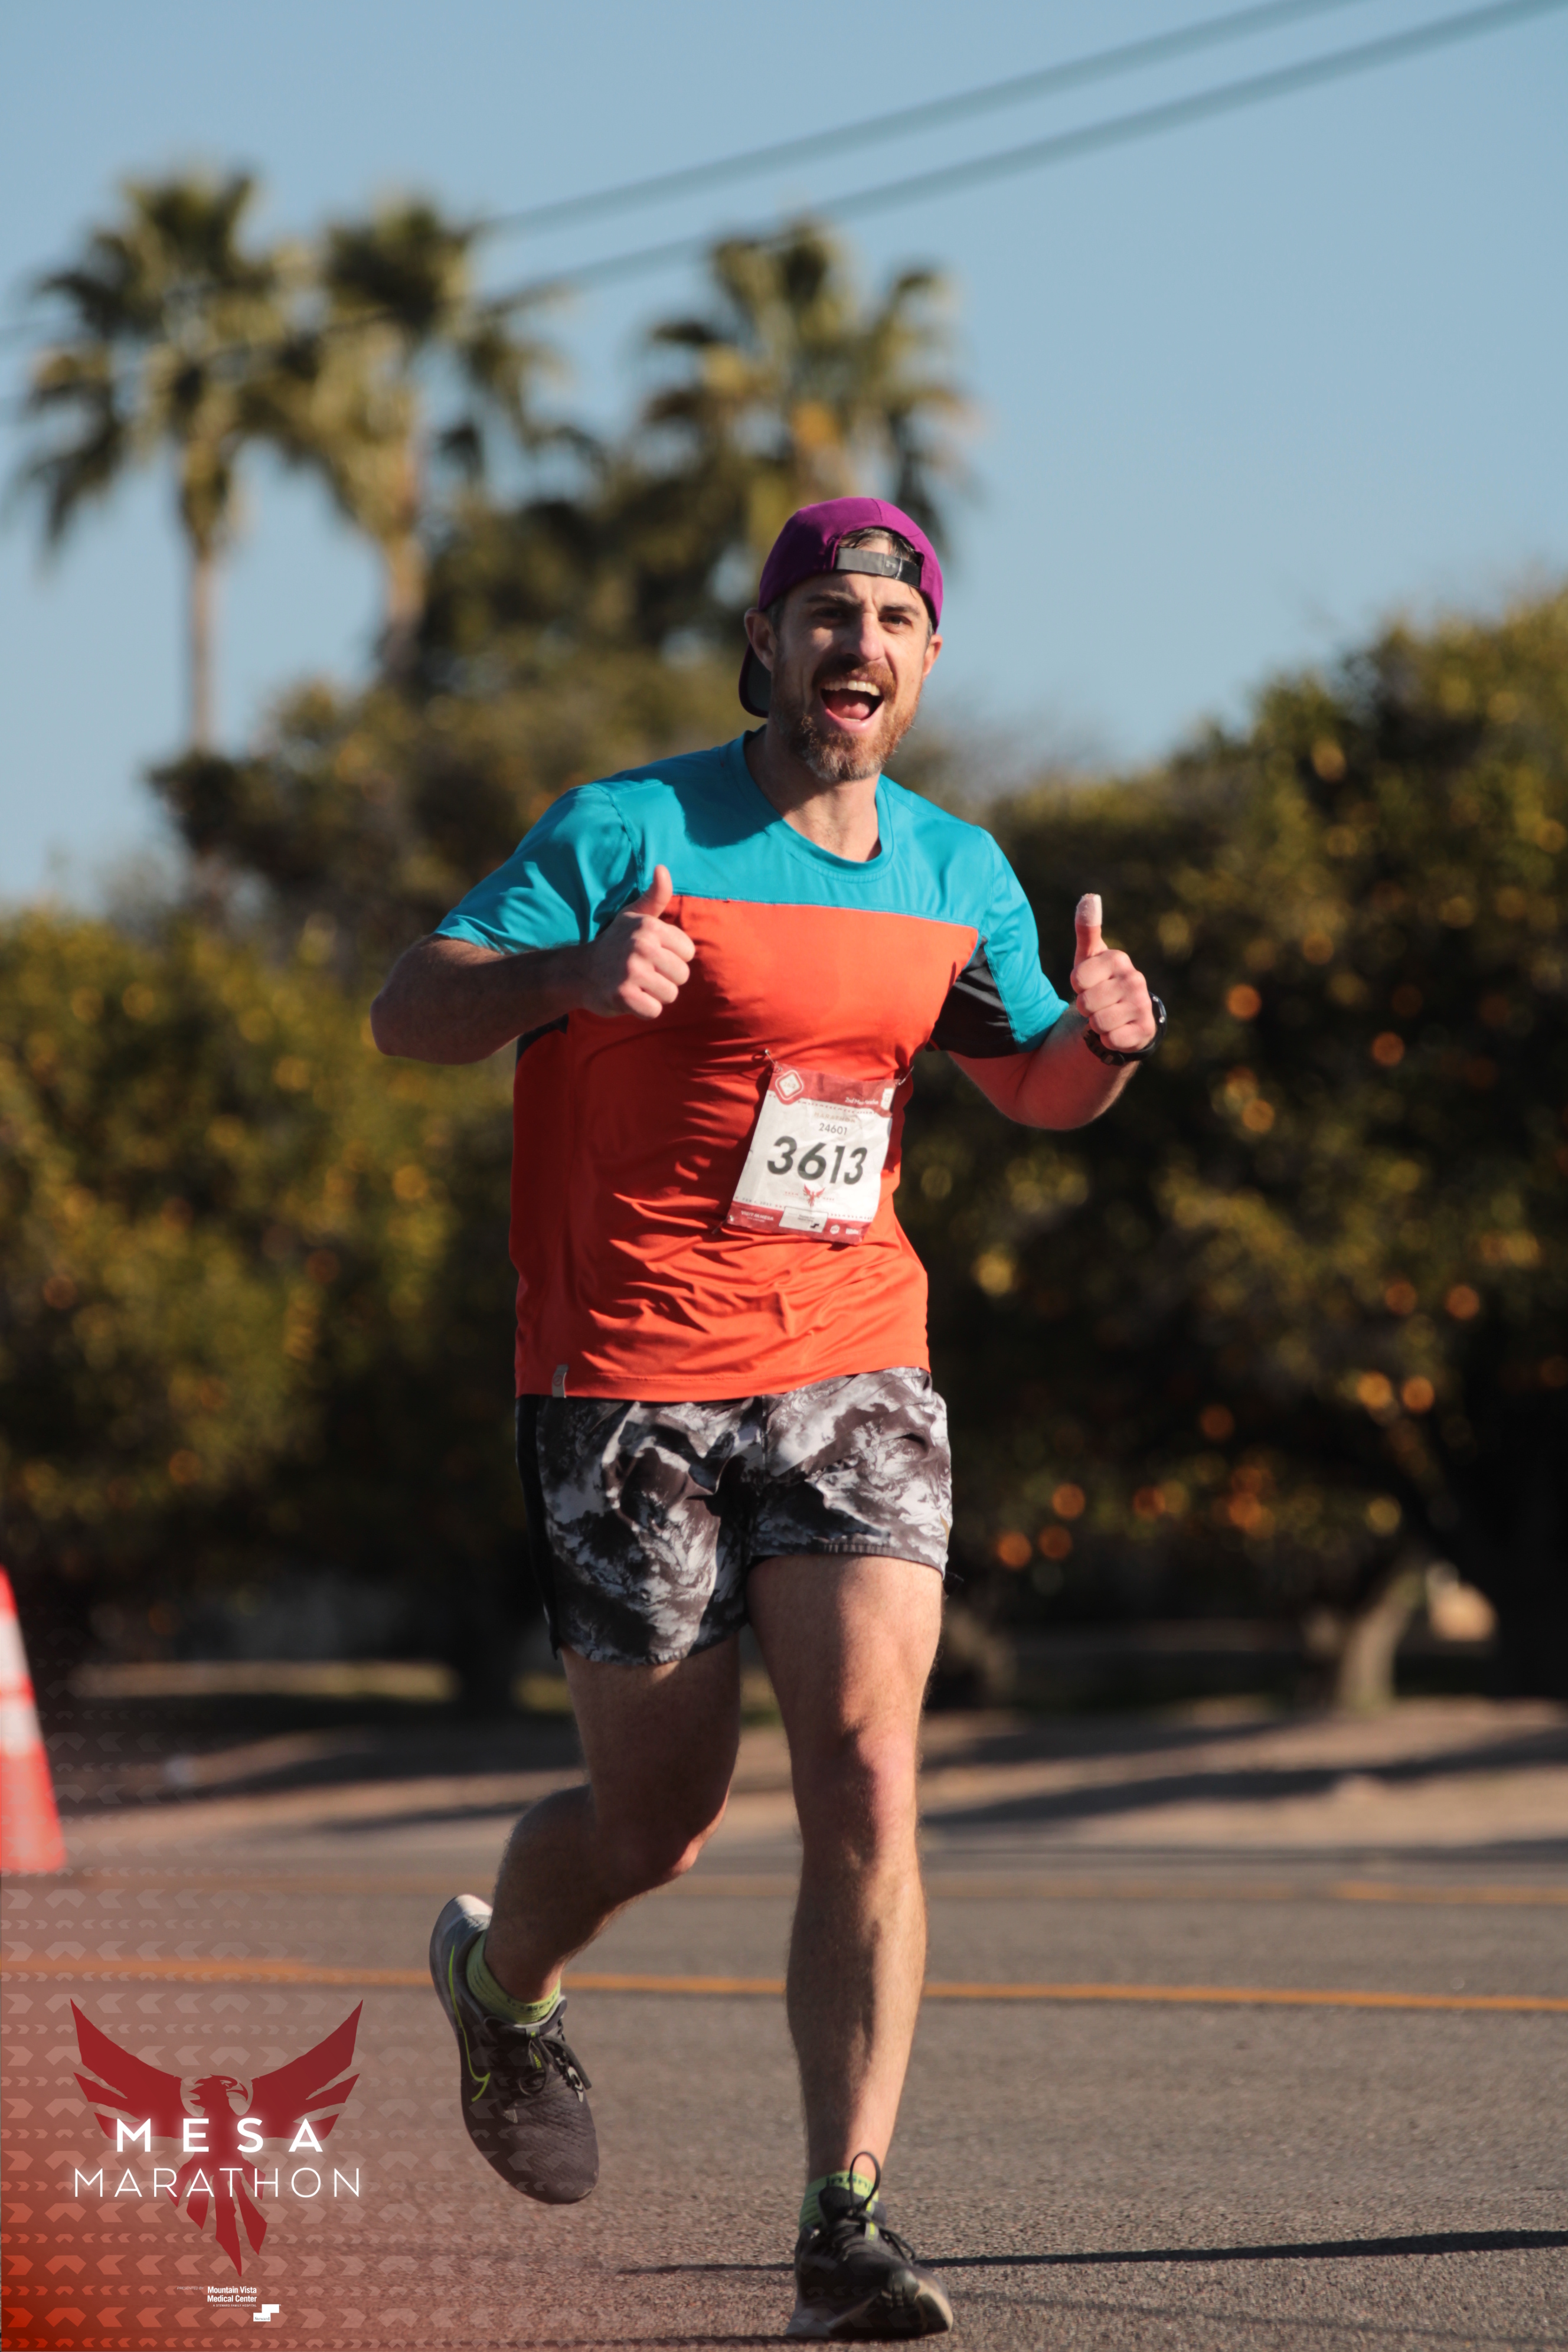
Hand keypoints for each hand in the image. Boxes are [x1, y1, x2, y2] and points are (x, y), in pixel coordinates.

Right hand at [584, 866, 695, 1019]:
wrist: (579, 971)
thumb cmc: (615, 943)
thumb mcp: (634, 916)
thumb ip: (655, 896)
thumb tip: (662, 869)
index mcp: (649, 927)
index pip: (688, 953)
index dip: (673, 958)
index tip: (652, 956)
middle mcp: (641, 946)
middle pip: (682, 975)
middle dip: (666, 979)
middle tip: (644, 974)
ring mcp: (631, 971)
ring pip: (670, 995)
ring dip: (655, 995)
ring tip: (637, 985)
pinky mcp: (623, 995)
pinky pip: (654, 1011)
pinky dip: (644, 1010)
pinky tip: (630, 998)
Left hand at [1070, 892, 1155, 1052]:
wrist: (1125, 1017)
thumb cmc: (1100, 982)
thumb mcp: (1089, 957)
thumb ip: (1086, 929)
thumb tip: (1090, 897)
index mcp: (1118, 959)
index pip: (1077, 979)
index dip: (1077, 987)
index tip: (1088, 985)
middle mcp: (1135, 979)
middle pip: (1086, 1003)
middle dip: (1086, 1008)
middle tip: (1097, 1004)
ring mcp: (1142, 1005)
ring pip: (1098, 1023)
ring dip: (1096, 1025)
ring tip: (1106, 1016)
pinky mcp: (1145, 1030)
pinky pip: (1111, 1040)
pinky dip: (1108, 1040)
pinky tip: (1116, 1031)